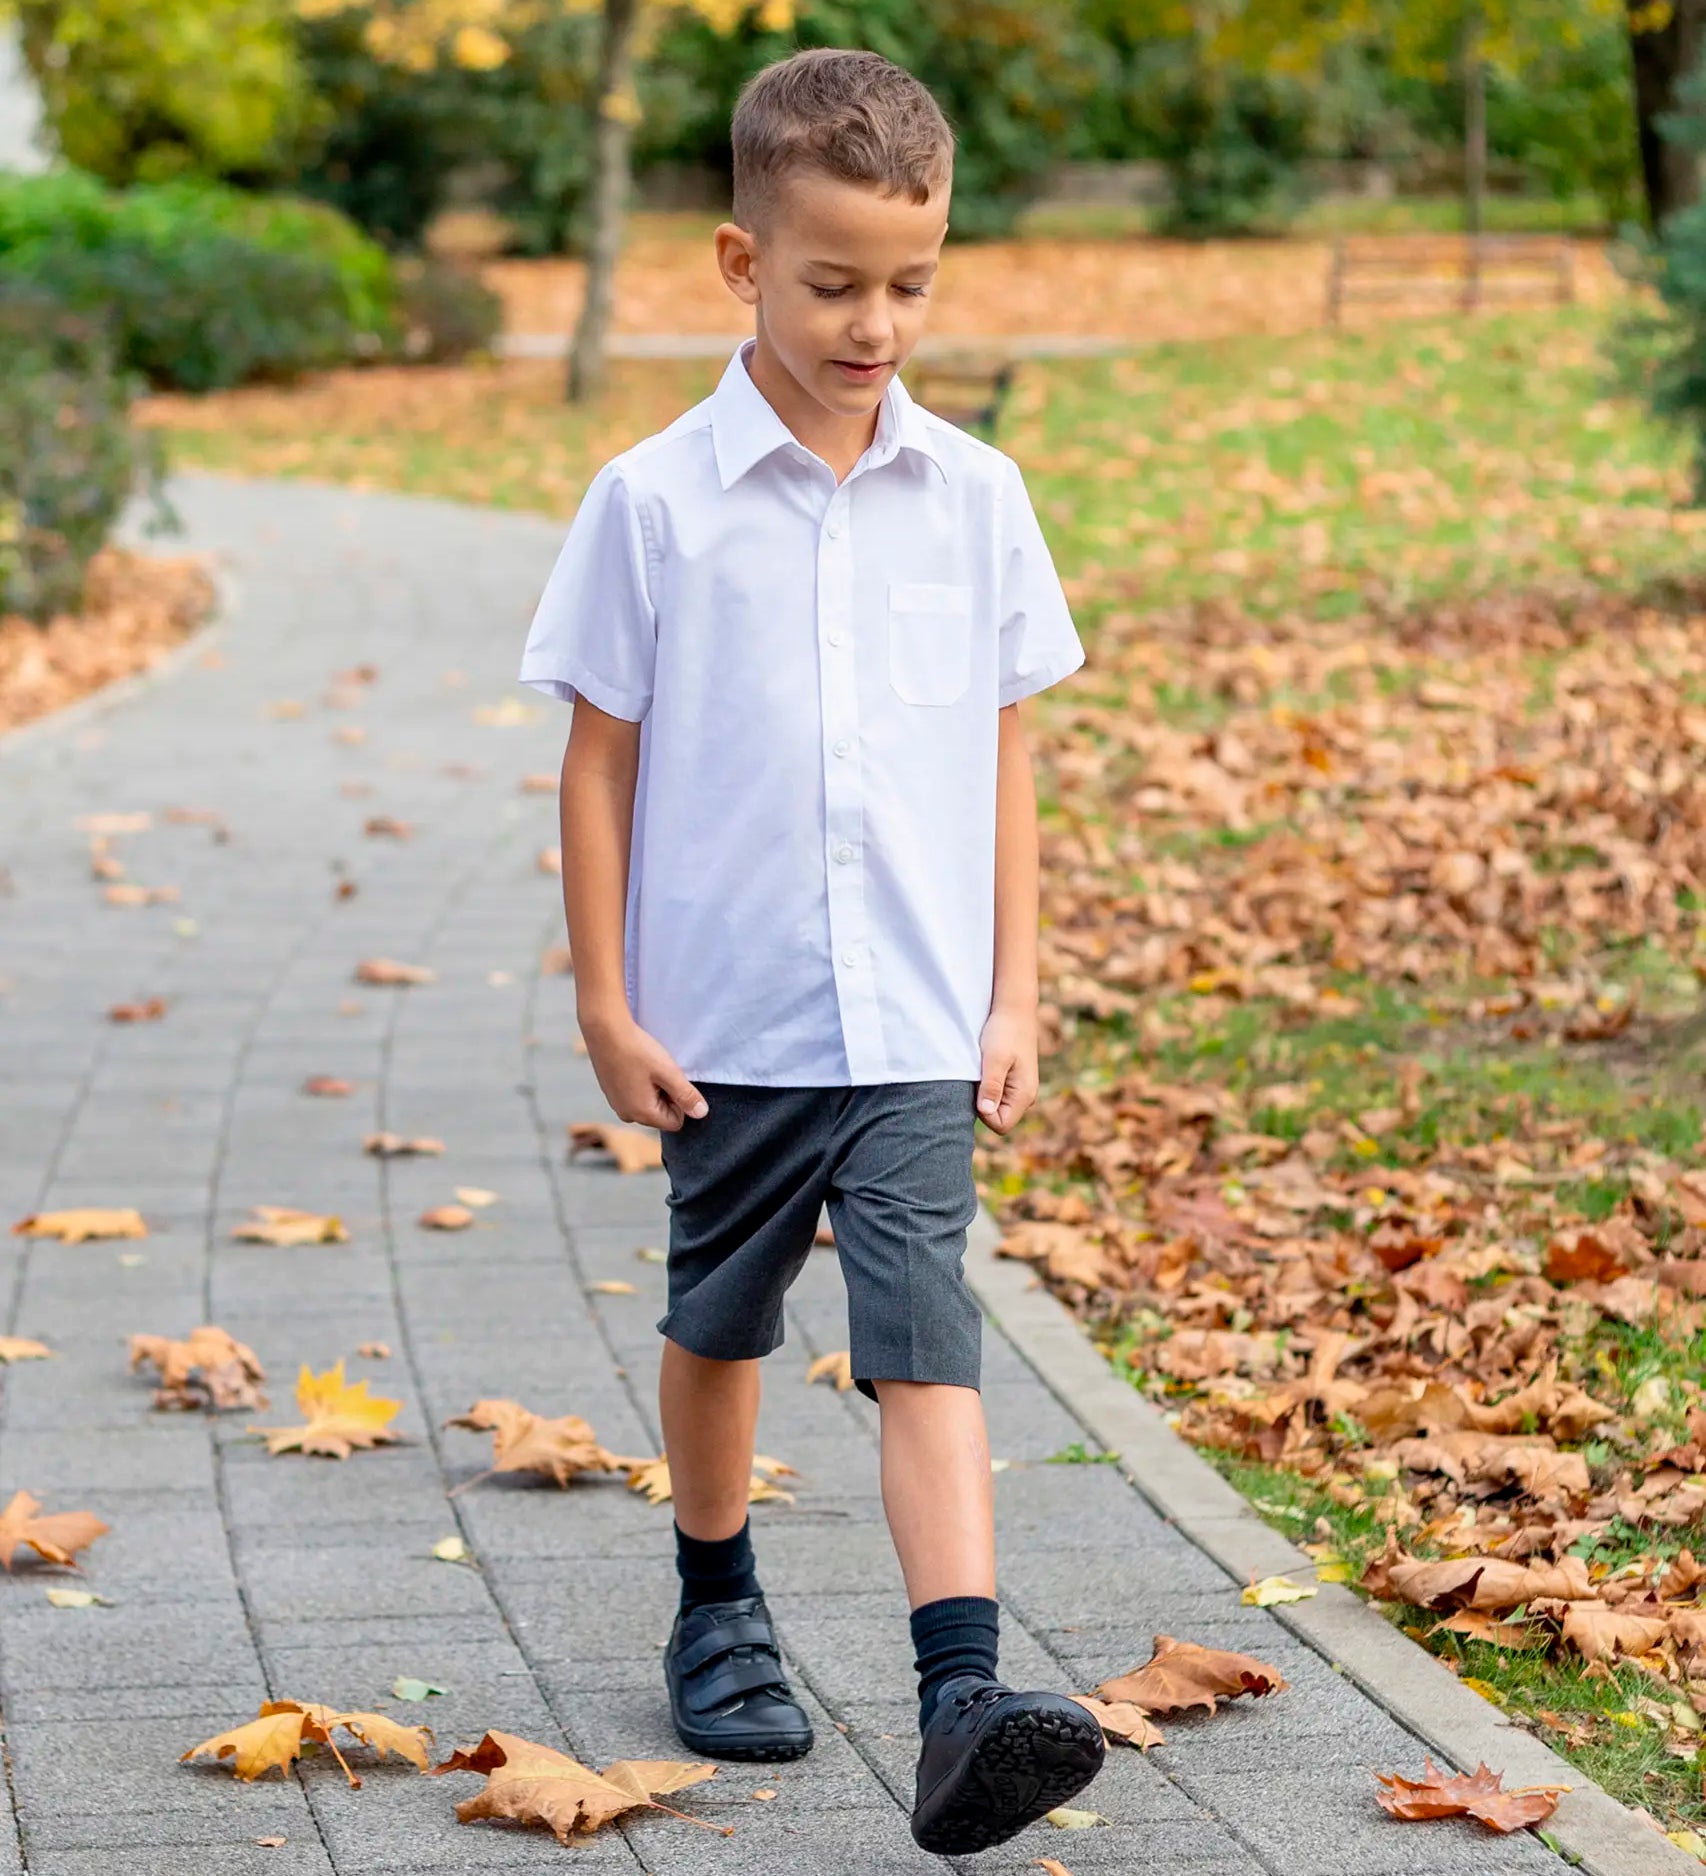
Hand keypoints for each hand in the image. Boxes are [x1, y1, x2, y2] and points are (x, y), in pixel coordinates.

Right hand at [580, 1009, 707, 1132]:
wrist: (604, 1031)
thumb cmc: (637, 1050)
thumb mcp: (668, 1072)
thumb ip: (686, 1096)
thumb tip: (701, 1114)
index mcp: (642, 1114)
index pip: (676, 1122)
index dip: (680, 1101)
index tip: (670, 1079)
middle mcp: (627, 1115)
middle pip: (661, 1114)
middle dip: (666, 1095)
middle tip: (658, 1071)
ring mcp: (617, 1104)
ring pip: (649, 1104)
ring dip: (654, 1088)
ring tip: (646, 1067)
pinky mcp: (611, 1093)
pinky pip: (635, 1096)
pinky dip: (640, 1083)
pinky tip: (635, 1065)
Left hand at [976, 1004, 1037, 1134]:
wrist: (1014, 1009)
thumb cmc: (1004, 1031)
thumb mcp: (995, 1058)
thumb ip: (992, 1086)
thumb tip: (986, 1111)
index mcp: (1024, 1095)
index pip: (1001, 1125)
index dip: (984, 1113)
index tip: (977, 1088)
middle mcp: (1025, 1096)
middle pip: (998, 1118)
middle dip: (982, 1103)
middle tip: (977, 1077)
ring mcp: (1020, 1089)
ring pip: (995, 1106)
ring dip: (983, 1093)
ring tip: (981, 1070)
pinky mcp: (1013, 1080)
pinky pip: (996, 1094)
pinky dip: (986, 1085)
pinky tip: (983, 1068)